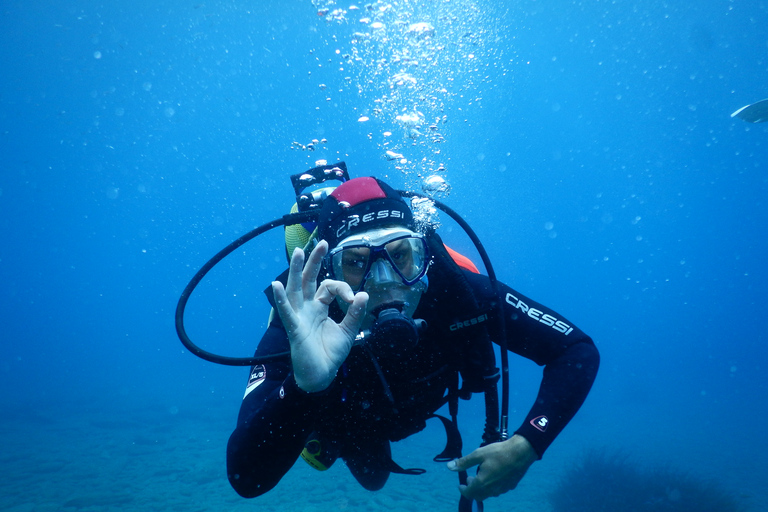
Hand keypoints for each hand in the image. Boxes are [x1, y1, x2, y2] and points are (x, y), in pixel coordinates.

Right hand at [271, 240, 368, 391]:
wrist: (322, 375)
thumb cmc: (331, 353)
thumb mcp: (348, 330)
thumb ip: (355, 313)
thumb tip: (364, 294)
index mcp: (319, 307)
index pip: (328, 287)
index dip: (343, 288)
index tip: (354, 298)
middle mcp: (307, 308)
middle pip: (308, 280)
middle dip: (314, 261)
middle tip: (321, 242)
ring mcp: (299, 317)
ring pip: (296, 290)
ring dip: (297, 271)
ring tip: (298, 252)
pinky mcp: (295, 329)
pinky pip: (287, 312)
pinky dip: (282, 299)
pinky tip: (277, 286)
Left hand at [447, 434, 537, 501]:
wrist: (521, 453)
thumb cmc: (498, 452)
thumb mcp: (479, 454)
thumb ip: (464, 462)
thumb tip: (449, 466)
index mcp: (482, 483)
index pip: (469, 493)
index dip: (463, 490)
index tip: (461, 484)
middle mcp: (492, 490)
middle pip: (478, 496)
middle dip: (472, 489)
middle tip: (470, 478)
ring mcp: (502, 489)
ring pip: (488, 494)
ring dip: (482, 488)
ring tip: (481, 475)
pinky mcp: (510, 486)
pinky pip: (498, 490)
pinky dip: (491, 486)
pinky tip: (494, 475)